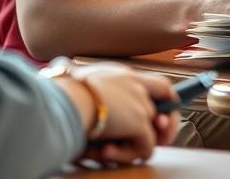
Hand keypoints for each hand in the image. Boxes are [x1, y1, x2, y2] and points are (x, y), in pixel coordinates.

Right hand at [58, 63, 175, 165]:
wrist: (63, 102)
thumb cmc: (61, 96)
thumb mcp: (80, 87)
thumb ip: (94, 93)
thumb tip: (88, 95)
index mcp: (122, 75)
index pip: (157, 83)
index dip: (161, 100)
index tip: (158, 116)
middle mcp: (135, 85)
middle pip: (168, 104)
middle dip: (164, 126)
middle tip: (154, 140)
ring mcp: (139, 103)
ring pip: (151, 132)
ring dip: (132, 146)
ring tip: (108, 151)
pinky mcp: (139, 122)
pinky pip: (146, 148)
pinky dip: (128, 156)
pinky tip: (105, 153)